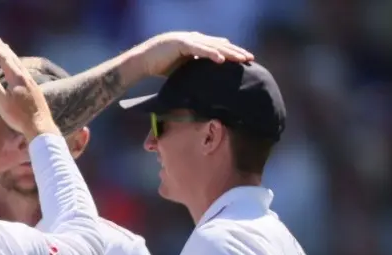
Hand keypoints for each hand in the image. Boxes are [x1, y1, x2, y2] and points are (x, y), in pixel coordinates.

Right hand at [0, 37, 57, 139]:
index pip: (5, 60)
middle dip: (4, 49)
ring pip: (20, 64)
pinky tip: (19, 69)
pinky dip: (19, 65)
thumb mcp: (2, 102)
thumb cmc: (18, 116)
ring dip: (12, 55)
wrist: (40, 126)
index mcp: (16, 78)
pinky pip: (25, 71)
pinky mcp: (35, 89)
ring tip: (7, 49)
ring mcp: (32, 83)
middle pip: (13, 59)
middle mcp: (25, 77)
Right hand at [133, 32, 253, 77]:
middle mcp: (194, 38)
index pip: (218, 47)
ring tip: (241, 59)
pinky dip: (211, 54)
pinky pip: (199, 49)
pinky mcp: (180, 42)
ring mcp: (188, 39)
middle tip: (250, 59)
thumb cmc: (158, 66)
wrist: (141, 61)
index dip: (232, 53)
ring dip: (229, 52)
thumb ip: (194, 68)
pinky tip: (222, 59)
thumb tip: (205, 79)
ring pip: (213, 45)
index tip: (245, 60)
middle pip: (220, 44)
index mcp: (195, 44)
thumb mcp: (182, 68)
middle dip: (236, 51)